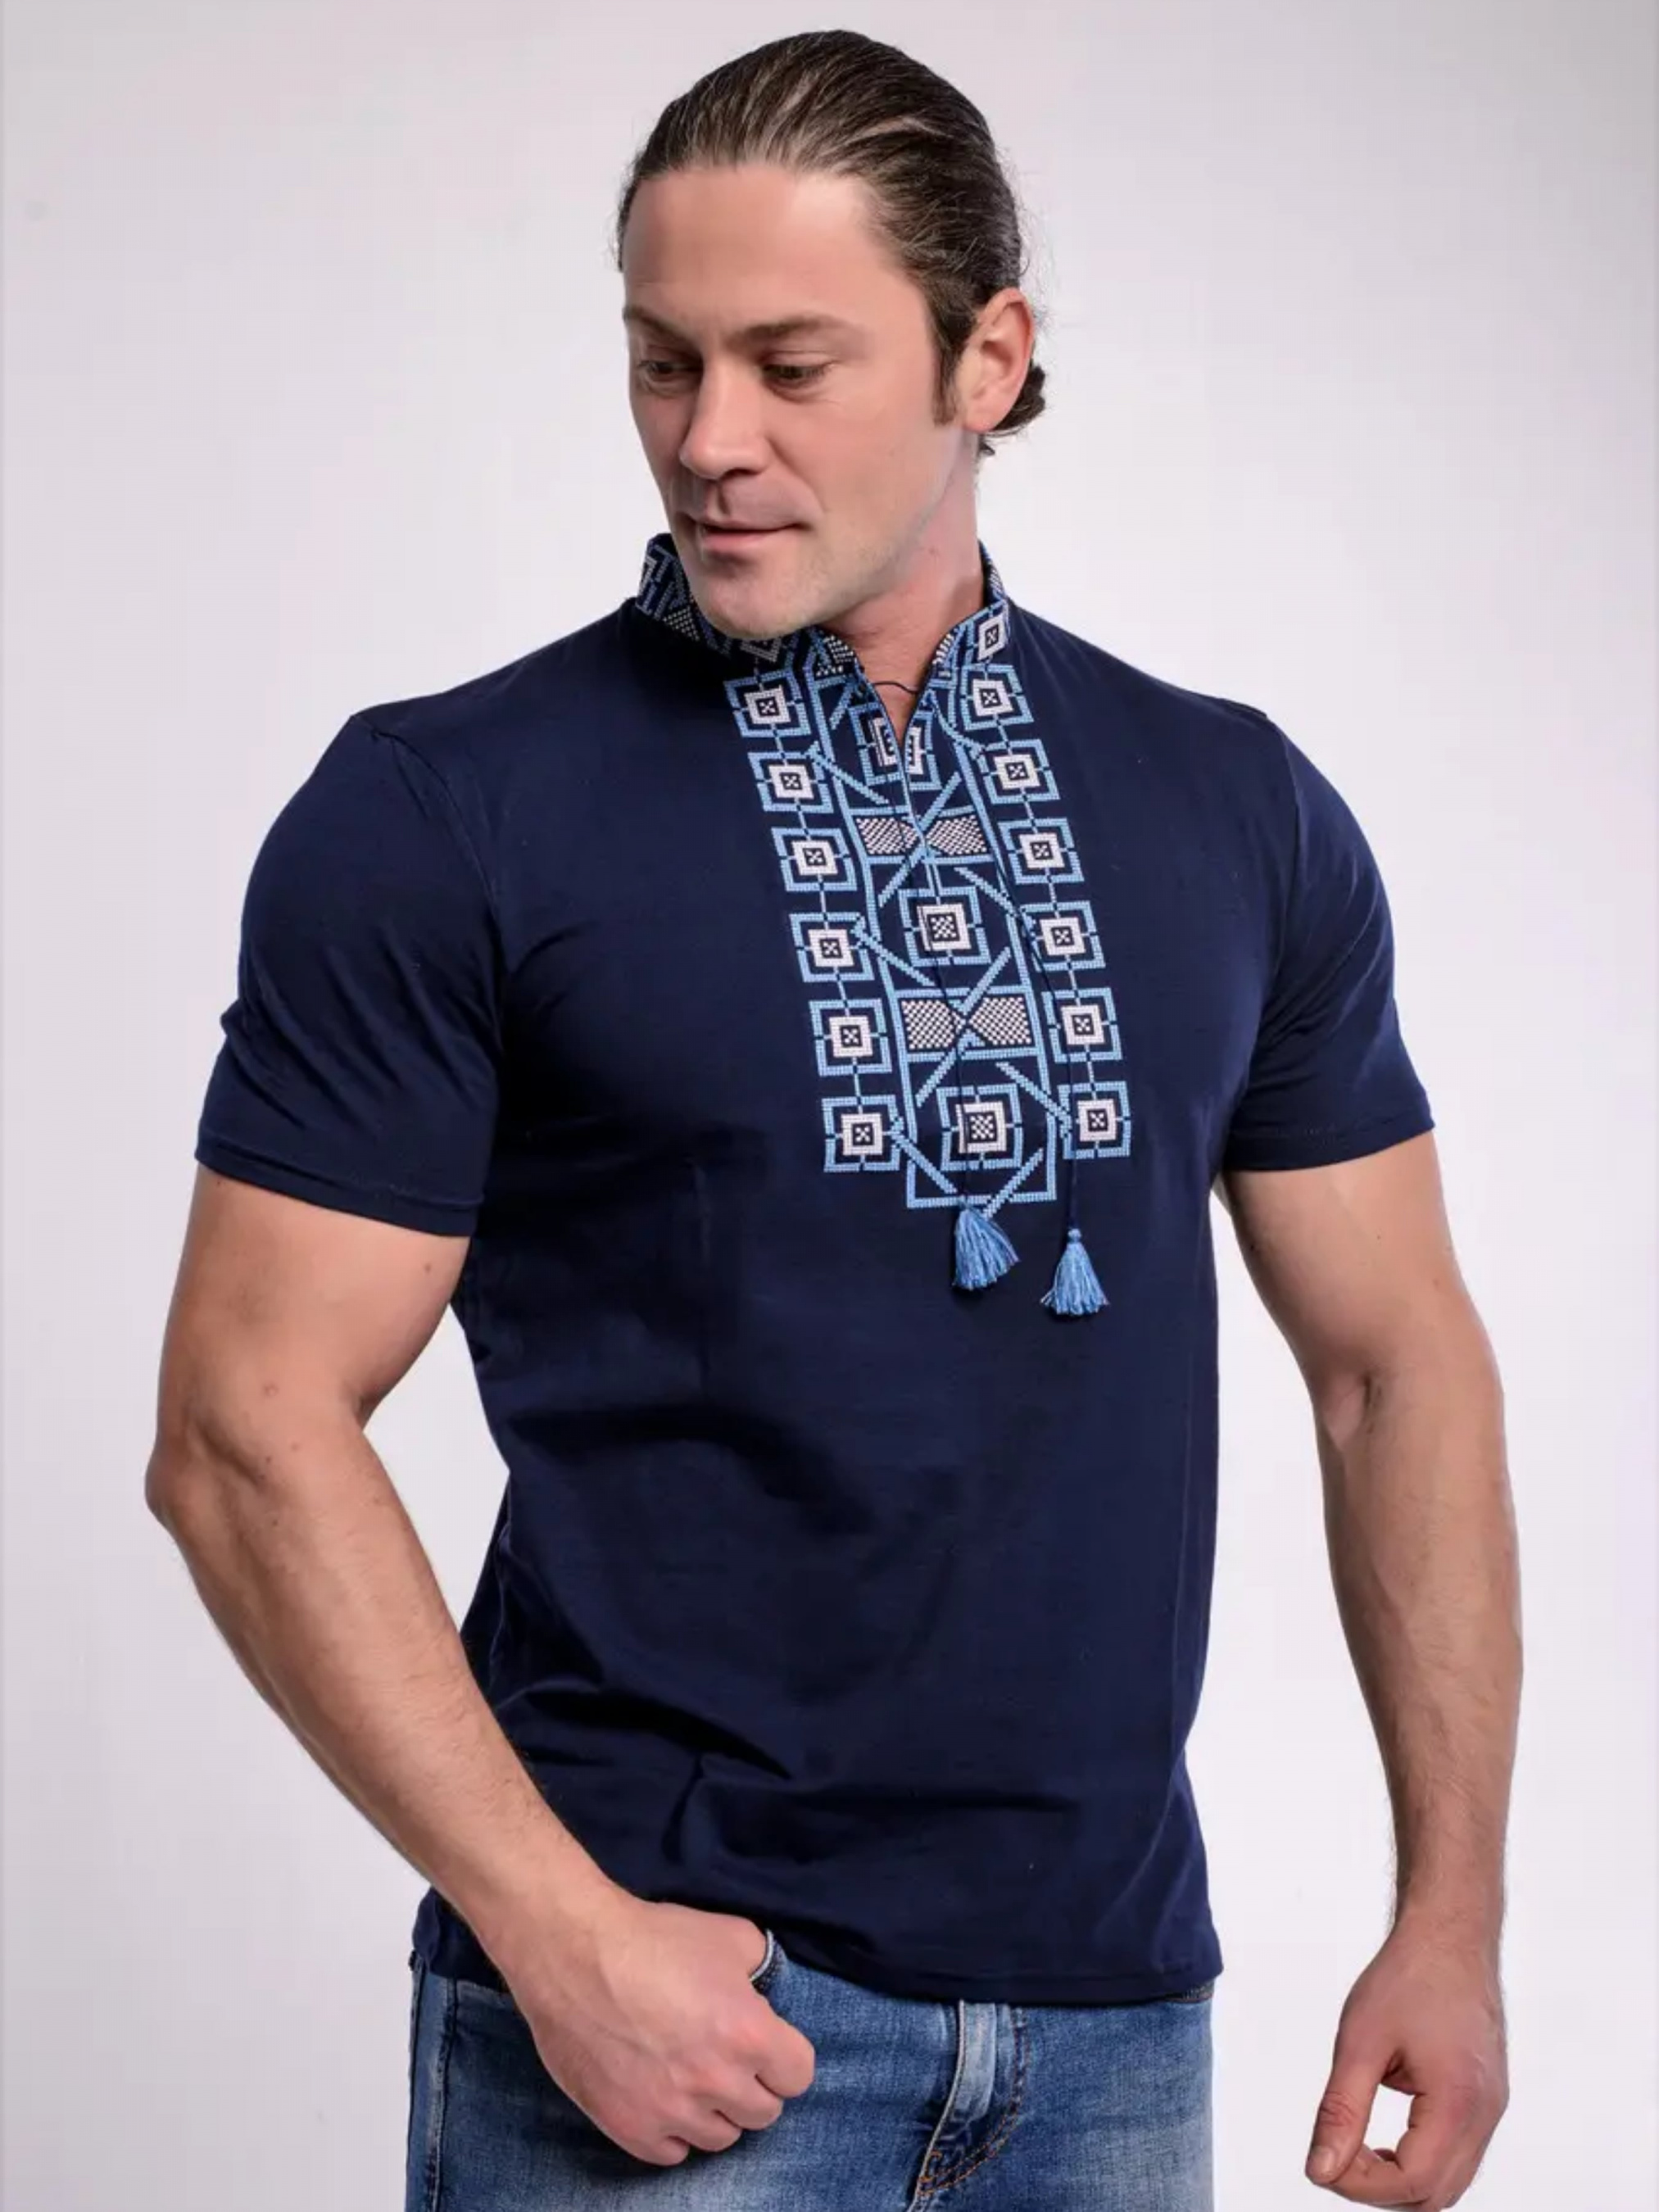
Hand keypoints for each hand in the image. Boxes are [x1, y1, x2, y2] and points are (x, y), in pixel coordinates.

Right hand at [505, 1893, 816, 2167]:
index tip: (765, 2042)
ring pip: (721, 2138)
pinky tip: (662, 2097)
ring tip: (692, 2077)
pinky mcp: (630, 2128)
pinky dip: (672, 2131)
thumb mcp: (727, 1934)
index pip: (798, 2076)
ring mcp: (671, 2110)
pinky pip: (672, 2153)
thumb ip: (760, 1967)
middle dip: (751, 2084)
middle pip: (763, 2113)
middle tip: (725, 2057)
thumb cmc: (651, 1938)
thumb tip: (763, 1992)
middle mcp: (715, 2081)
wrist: (573, 1954)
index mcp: (748, 2033)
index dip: (784, 2056)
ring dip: (714, 2111)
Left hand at [1304, 1923, 1508, 2206]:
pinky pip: (1458, 2155)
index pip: (1412, 2181)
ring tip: (1357, 2150)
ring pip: (1450, 2182)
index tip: (1323, 2163)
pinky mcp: (1487, 2100)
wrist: (1450, 1934)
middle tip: (1337, 2159)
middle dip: (1380, 2189)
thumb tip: (1320, 2170)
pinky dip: (1421, 2160)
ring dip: (1402, 2179)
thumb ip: (1341, 2111)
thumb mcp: (1359, 2041)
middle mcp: (1485, 2114)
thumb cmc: (1410, 1975)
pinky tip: (1386, 2139)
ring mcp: (1492, 2108)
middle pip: (1435, 2195)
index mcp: (1458, 2101)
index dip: (1361, 2185)